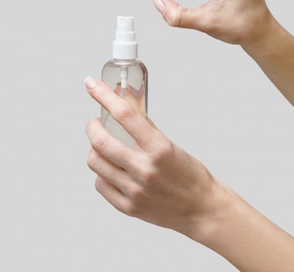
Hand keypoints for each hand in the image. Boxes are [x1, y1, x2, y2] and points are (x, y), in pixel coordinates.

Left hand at [83, 77, 218, 235]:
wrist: (201, 208)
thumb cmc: (190, 175)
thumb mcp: (172, 146)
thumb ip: (146, 130)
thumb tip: (124, 109)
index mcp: (159, 148)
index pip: (125, 114)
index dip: (103, 96)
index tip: (91, 85)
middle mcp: (145, 169)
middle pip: (100, 141)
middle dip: (92, 126)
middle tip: (95, 123)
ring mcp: (135, 190)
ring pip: (95, 162)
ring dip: (95, 150)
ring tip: (105, 148)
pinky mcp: (128, 206)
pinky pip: (100, 184)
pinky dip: (102, 173)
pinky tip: (112, 170)